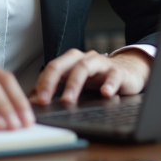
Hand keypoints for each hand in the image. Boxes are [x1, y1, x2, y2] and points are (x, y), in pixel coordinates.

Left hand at [30, 48, 151, 105]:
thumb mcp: (75, 83)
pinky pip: (113, 75)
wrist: (129, 71)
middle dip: (51, 81)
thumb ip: (54, 90)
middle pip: (63, 64)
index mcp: (71, 62)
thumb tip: (31, 102)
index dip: (41, 84)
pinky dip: (109, 84)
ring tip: (67, 99)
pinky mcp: (118, 71)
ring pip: (84, 67)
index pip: (51, 68)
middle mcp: (84, 59)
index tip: (34, 102)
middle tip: (44, 100)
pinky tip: (106, 94)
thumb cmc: (98, 79)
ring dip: (73, 83)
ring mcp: (101, 64)